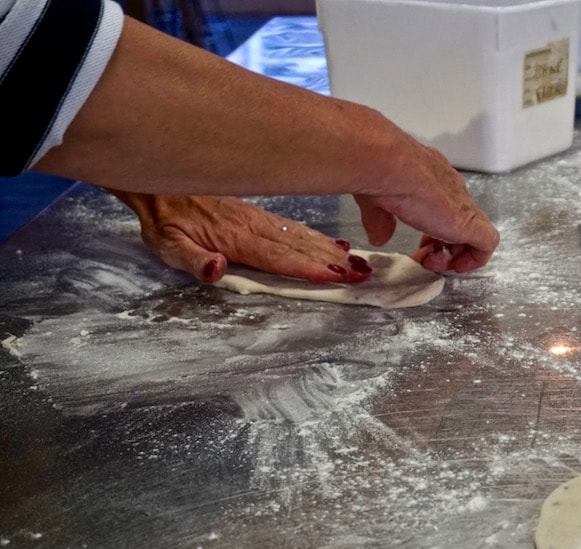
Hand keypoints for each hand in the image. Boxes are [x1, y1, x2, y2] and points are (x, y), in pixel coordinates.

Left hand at [109, 192, 371, 283]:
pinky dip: (317, 237)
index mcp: (235, 239)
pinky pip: (294, 228)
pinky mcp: (259, 215)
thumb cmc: (163, 219)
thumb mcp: (166, 244)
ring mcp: (259, 220)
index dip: (308, 268)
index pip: (278, 257)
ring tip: (358, 263)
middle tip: (362, 274)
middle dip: (332, 261)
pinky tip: (334, 244)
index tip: (337, 276)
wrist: (159, 181)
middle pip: (299, 247)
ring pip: (301, 236)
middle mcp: (254, 228)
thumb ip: (193, 259)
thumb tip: (216, 268)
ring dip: (330, 250)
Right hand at [353, 136, 498, 273]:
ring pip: (473, 233)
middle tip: (424, 259)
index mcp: (431, 179)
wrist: (390, 166)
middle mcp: (451, 188)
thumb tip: (379, 237)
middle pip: (458, 221)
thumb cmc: (381, 176)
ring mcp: (463, 205)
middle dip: (442, 246)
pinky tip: (458, 266)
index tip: (419, 246)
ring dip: (454, 254)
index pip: (442, 206)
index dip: (432, 230)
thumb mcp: (376, 202)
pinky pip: (487, 242)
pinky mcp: (470, 223)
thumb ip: (380, 220)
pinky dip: (476, 258)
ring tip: (433, 264)